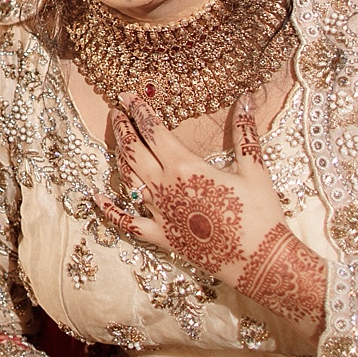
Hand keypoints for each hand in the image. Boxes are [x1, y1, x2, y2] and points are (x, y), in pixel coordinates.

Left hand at [102, 95, 325, 333]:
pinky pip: (127, 222)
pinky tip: (96, 197)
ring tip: (115, 142)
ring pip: (128, 180)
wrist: (262, 261)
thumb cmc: (260, 214)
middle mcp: (165, 187)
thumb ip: (245, 132)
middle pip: (134, 151)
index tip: (127, 95)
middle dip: (122, 128)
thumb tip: (246, 99)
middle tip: (115, 111)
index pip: (153, 131)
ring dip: (119, 158)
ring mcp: (160, 213)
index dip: (138, 110)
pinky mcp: (161, 236)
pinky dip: (109, 209)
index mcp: (185, 167)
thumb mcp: (254, 169)